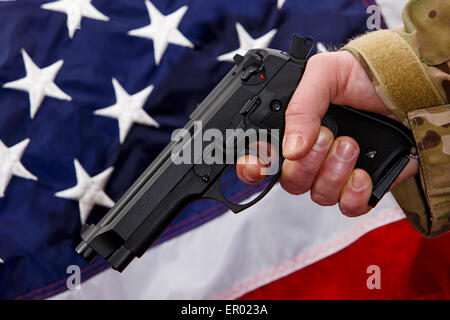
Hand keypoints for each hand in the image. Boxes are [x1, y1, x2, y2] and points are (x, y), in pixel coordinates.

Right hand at [236, 51, 417, 216]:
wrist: (409, 84)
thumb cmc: (362, 75)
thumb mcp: (324, 74)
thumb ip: (300, 107)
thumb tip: (290, 150)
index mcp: (291, 130)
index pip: (261, 159)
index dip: (252, 168)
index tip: (260, 166)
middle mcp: (309, 156)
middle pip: (289, 182)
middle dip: (306, 163)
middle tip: (327, 135)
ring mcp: (334, 173)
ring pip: (317, 195)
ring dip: (333, 172)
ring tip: (351, 144)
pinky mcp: (361, 186)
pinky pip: (346, 207)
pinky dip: (352, 194)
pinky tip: (362, 173)